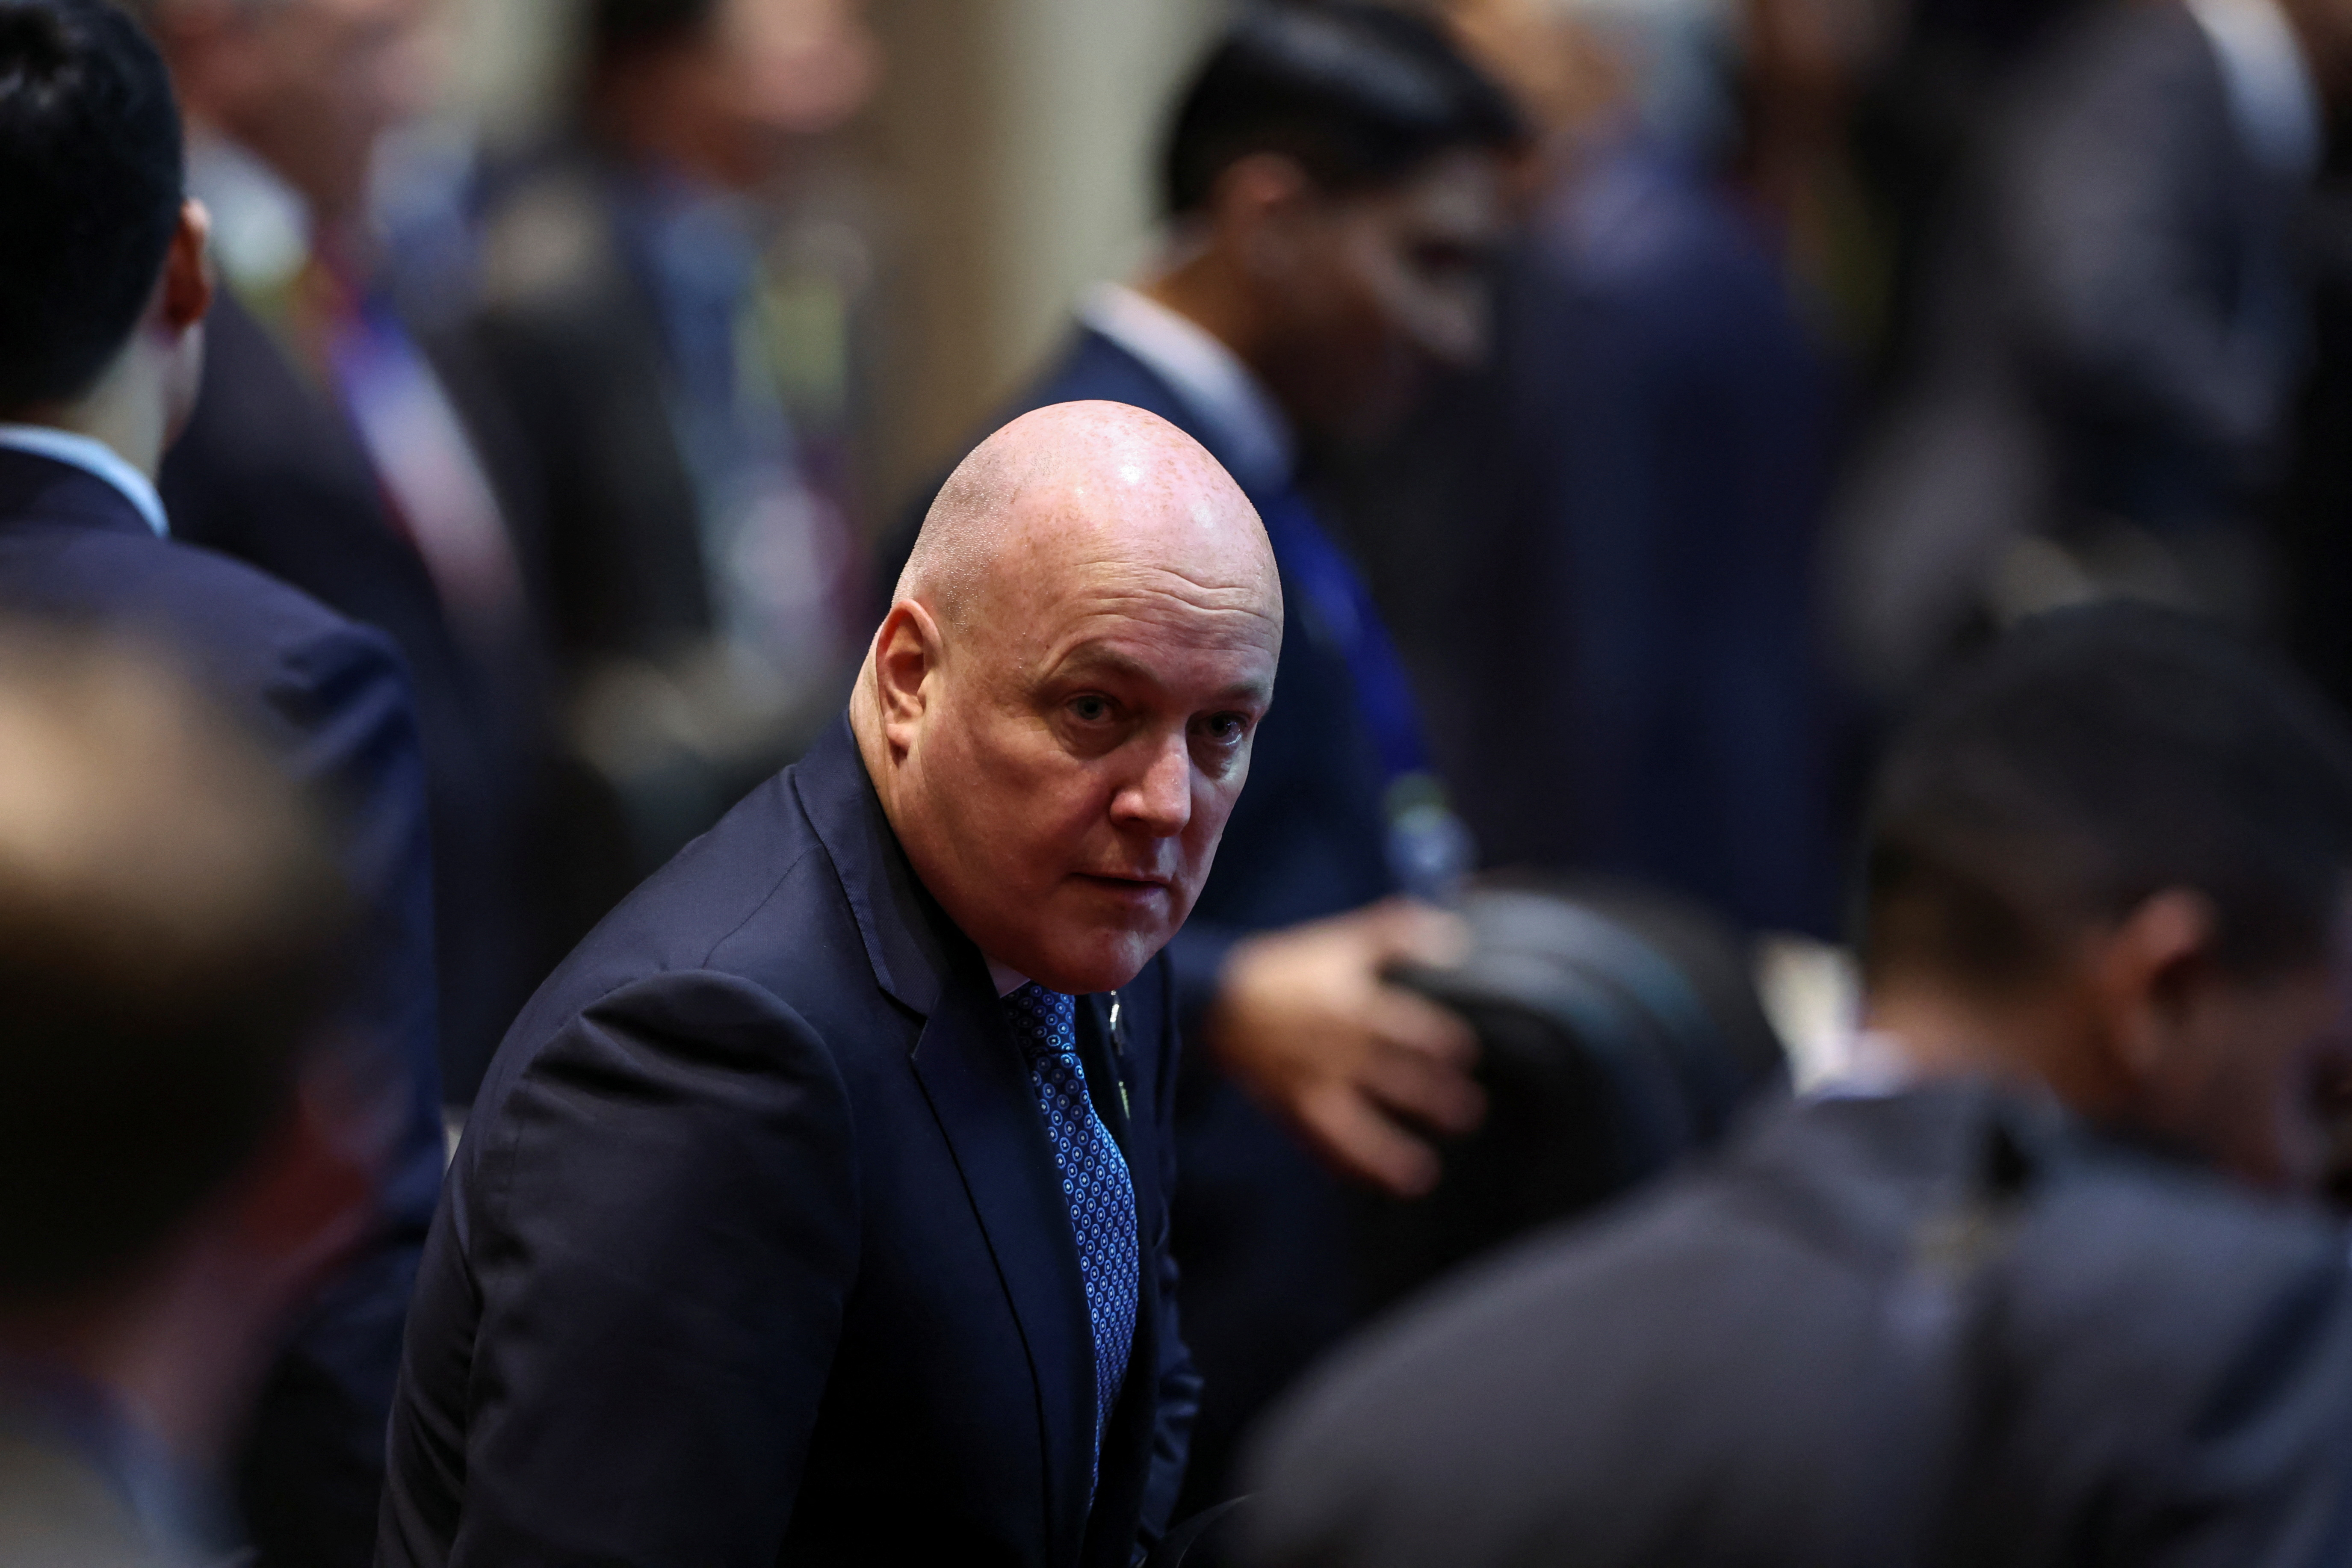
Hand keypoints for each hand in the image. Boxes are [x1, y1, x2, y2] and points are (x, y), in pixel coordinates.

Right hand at [1205, 898, 1482, 1196]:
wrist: (1219, 1001)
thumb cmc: (1285, 969)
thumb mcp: (1341, 941)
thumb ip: (1395, 934)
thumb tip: (1453, 935)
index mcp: (1354, 1008)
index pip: (1409, 1028)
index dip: (1440, 1042)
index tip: (1466, 1054)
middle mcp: (1339, 1053)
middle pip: (1396, 1080)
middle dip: (1435, 1099)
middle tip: (1470, 1114)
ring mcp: (1315, 1086)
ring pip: (1359, 1127)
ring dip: (1392, 1153)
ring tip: (1425, 1175)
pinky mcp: (1292, 1108)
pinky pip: (1323, 1144)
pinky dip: (1349, 1166)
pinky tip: (1372, 1181)